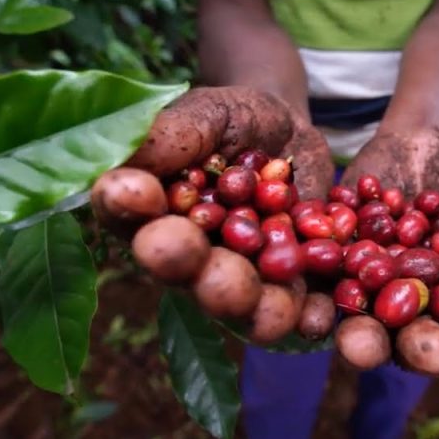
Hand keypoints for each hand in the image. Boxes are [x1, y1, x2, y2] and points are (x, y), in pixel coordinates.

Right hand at [93, 85, 331, 344]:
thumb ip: (170, 141)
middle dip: (200, 274)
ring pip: (243, 302)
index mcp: (150, 217)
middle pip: (188, 275)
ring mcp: (239, 279)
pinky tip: (319, 320)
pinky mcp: (288, 285)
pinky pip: (299, 306)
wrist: (287, 132)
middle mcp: (188, 260)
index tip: (140, 205)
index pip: (130, 220)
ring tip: (269, 304)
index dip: (133, 215)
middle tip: (217, 272)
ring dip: (255, 306)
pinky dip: (309, 315)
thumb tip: (120, 167)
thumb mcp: (204, 117)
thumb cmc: (228, 120)